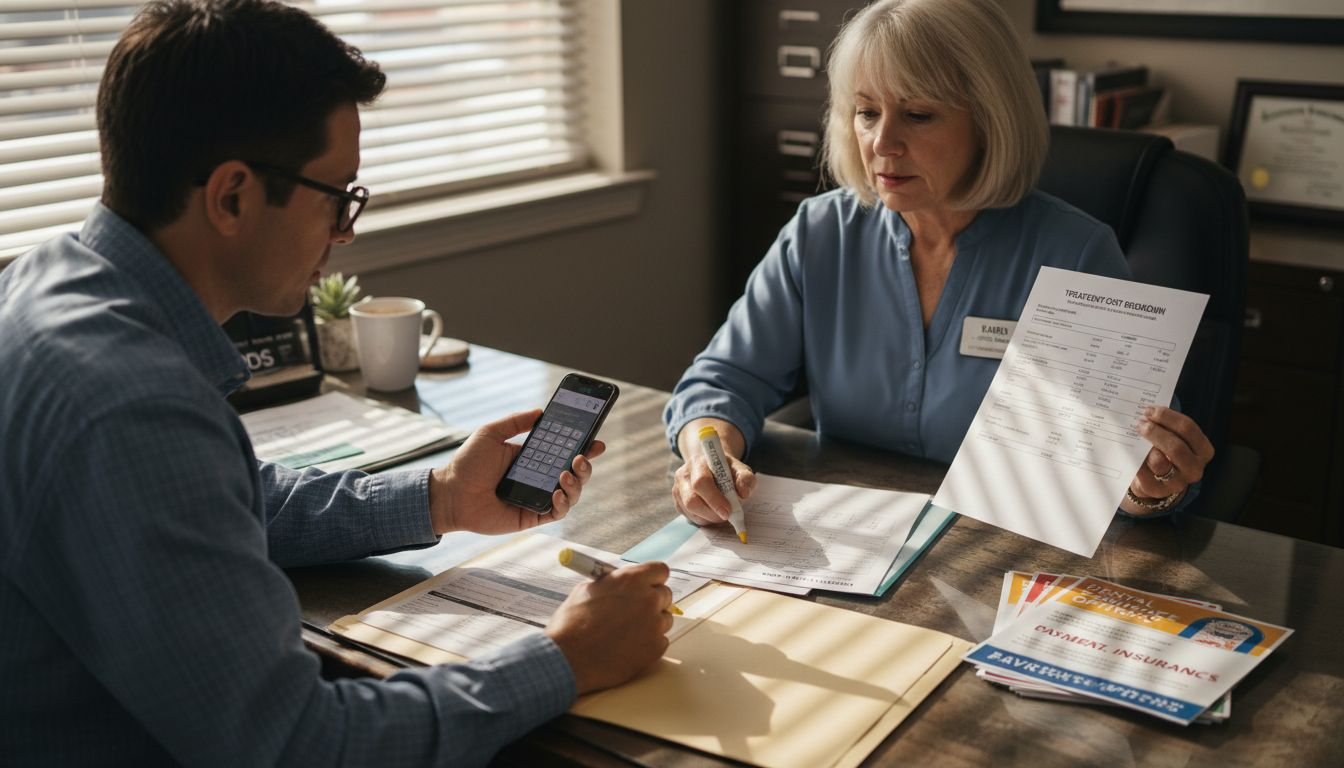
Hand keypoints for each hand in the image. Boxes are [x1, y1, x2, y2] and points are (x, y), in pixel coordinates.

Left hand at [428, 409, 605, 534]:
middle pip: (574, 473)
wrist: (450, 493)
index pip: (564, 452)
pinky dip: (563, 503)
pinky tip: (556, 492)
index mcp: (533, 459)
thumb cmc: (466, 464)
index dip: (583, 447)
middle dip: (585, 465)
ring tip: (566, 472)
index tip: (596, 441)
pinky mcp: (532, 516)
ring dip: (576, 483)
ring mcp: (537, 498)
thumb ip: (515, 421)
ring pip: (571, 494)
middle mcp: (539, 478)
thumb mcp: (491, 433)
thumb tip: (540, 411)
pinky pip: (557, 512)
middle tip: (582, 456)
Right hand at [545, 561, 674, 694]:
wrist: (568, 659)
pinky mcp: (656, 648)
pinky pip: (661, 641)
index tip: (648, 585)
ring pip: (664, 619)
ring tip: (626, 633)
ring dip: (651, 624)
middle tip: (635, 611)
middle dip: (653, 601)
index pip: (660, 570)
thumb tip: (621, 584)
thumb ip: (612, 584)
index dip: (653, 578)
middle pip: (665, 595)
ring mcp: (654, 624)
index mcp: (631, 579)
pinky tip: (628, 647)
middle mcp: (648, 599)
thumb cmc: (572, 625)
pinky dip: (648, 644)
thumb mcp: (588, 591)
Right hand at [672, 418, 755, 526]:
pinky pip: (689, 517)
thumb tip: (744, 493)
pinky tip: (713, 513)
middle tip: (727, 516)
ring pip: (690, 511)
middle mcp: (683, 475)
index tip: (728, 510)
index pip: (701, 482)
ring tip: (722, 513)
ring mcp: (677, 489)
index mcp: (698, 462)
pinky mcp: (677, 502)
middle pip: (691, 500)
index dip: (714, 499)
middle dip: (711, 513)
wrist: (712, 469)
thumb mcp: (740, 469)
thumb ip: (745, 478)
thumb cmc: (726, 470)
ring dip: (709, 518)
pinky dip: (704, 519)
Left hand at [1123, 405, 1213, 514]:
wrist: (1157, 480)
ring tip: (1134, 435)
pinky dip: (1134, 460)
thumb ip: (1167, 426)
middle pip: (1176, 447)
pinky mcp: (1158, 491)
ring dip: (1144, 446)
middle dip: (1155, 432)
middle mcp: (1194, 468)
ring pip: (1159, 462)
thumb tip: (1147, 411)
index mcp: (1203, 451)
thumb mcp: (1174, 439)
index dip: (1167, 417)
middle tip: (1139, 423)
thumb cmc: (1166, 451)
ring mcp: (1178, 482)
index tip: (1149, 411)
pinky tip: (1128, 450)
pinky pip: (1143, 474)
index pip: (1188, 429)